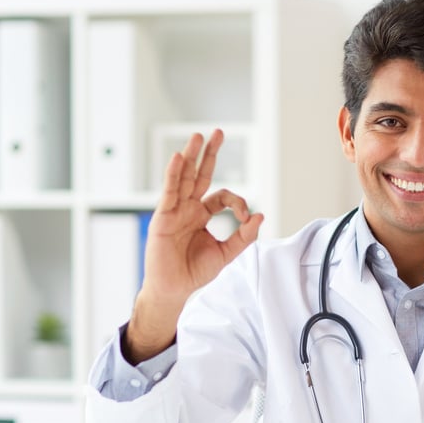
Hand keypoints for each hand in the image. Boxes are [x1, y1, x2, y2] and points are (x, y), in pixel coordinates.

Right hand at [124, 129, 262, 359]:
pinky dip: (173, 174)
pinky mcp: (162, 217)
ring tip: (197, 136)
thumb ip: (243, 236)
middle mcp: (188, 208)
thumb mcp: (226, 254)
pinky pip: (169, 191)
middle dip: (208, 154)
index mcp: (202, 215)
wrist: (174, 289)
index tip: (245, 219)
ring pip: (184, 178)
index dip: (237, 203)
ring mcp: (174, 210)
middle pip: (199, 174)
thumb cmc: (195, 272)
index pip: (221, 196)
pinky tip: (178, 158)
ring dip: (190, 156)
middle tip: (217, 132)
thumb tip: (260, 216)